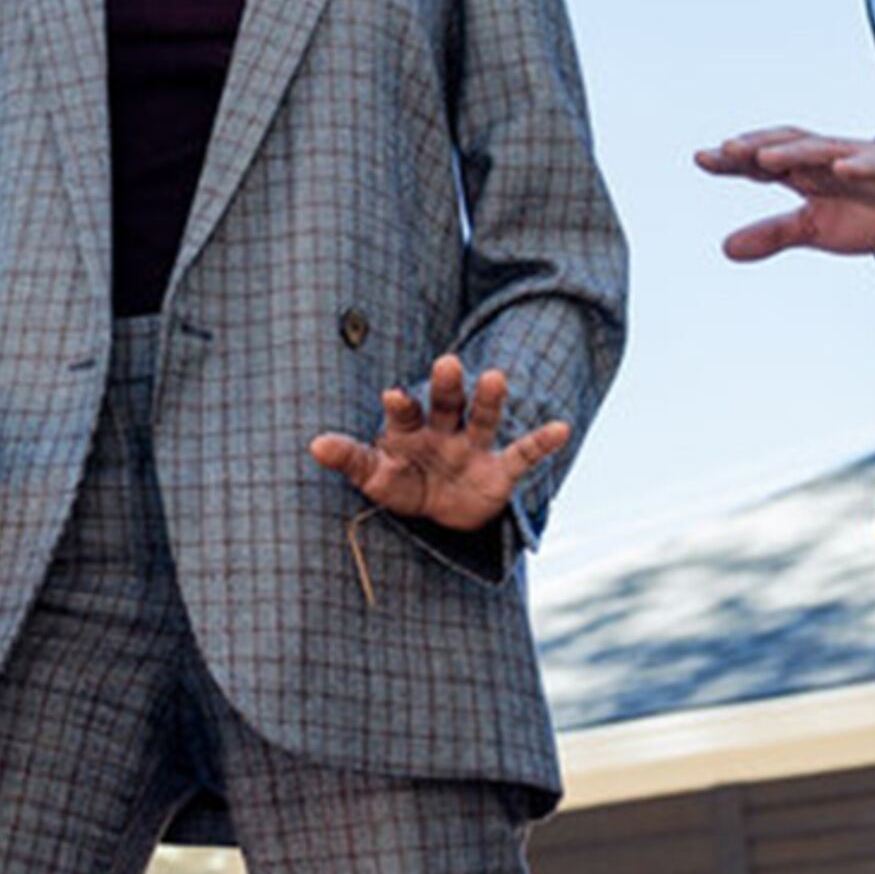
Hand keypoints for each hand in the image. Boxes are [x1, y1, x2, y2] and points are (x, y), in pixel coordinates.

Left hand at [308, 355, 571, 531]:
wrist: (442, 511)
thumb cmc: (402, 482)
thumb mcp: (374, 476)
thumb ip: (350, 459)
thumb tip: (314, 445)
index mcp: (409, 430)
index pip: (404, 412)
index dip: (399, 404)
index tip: (392, 393)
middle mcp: (443, 430)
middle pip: (446, 403)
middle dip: (446, 385)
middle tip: (446, 363)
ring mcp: (473, 447)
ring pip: (483, 418)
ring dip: (489, 399)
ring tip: (496, 377)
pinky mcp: (499, 470)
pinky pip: (522, 454)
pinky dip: (542, 442)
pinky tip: (560, 428)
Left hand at [695, 126, 874, 259]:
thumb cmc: (868, 210)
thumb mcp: (815, 228)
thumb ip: (772, 234)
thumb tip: (724, 248)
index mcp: (806, 173)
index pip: (763, 162)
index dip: (734, 160)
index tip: (701, 159)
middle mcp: (828, 160)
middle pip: (787, 145)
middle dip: (758, 146)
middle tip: (725, 150)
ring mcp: (860, 160)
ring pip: (824, 150)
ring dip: (795, 151)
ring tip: (766, 157)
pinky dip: (858, 163)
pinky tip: (840, 168)